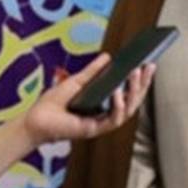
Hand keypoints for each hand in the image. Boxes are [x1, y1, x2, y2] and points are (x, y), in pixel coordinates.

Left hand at [22, 54, 154, 144]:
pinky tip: (118, 92)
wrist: (37, 119)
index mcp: (105, 103)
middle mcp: (107, 114)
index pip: (129, 92)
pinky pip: (113, 120)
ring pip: (128, 110)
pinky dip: (118, 106)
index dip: (141, 80)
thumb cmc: (54, 103)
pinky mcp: (95, 130)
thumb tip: (108, 56)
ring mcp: (102, 123)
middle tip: (149, 66)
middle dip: (143, 83)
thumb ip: (93, 71)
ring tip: (136, 74)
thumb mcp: (77, 81)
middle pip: (133, 100)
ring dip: (134, 92)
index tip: (149, 63)